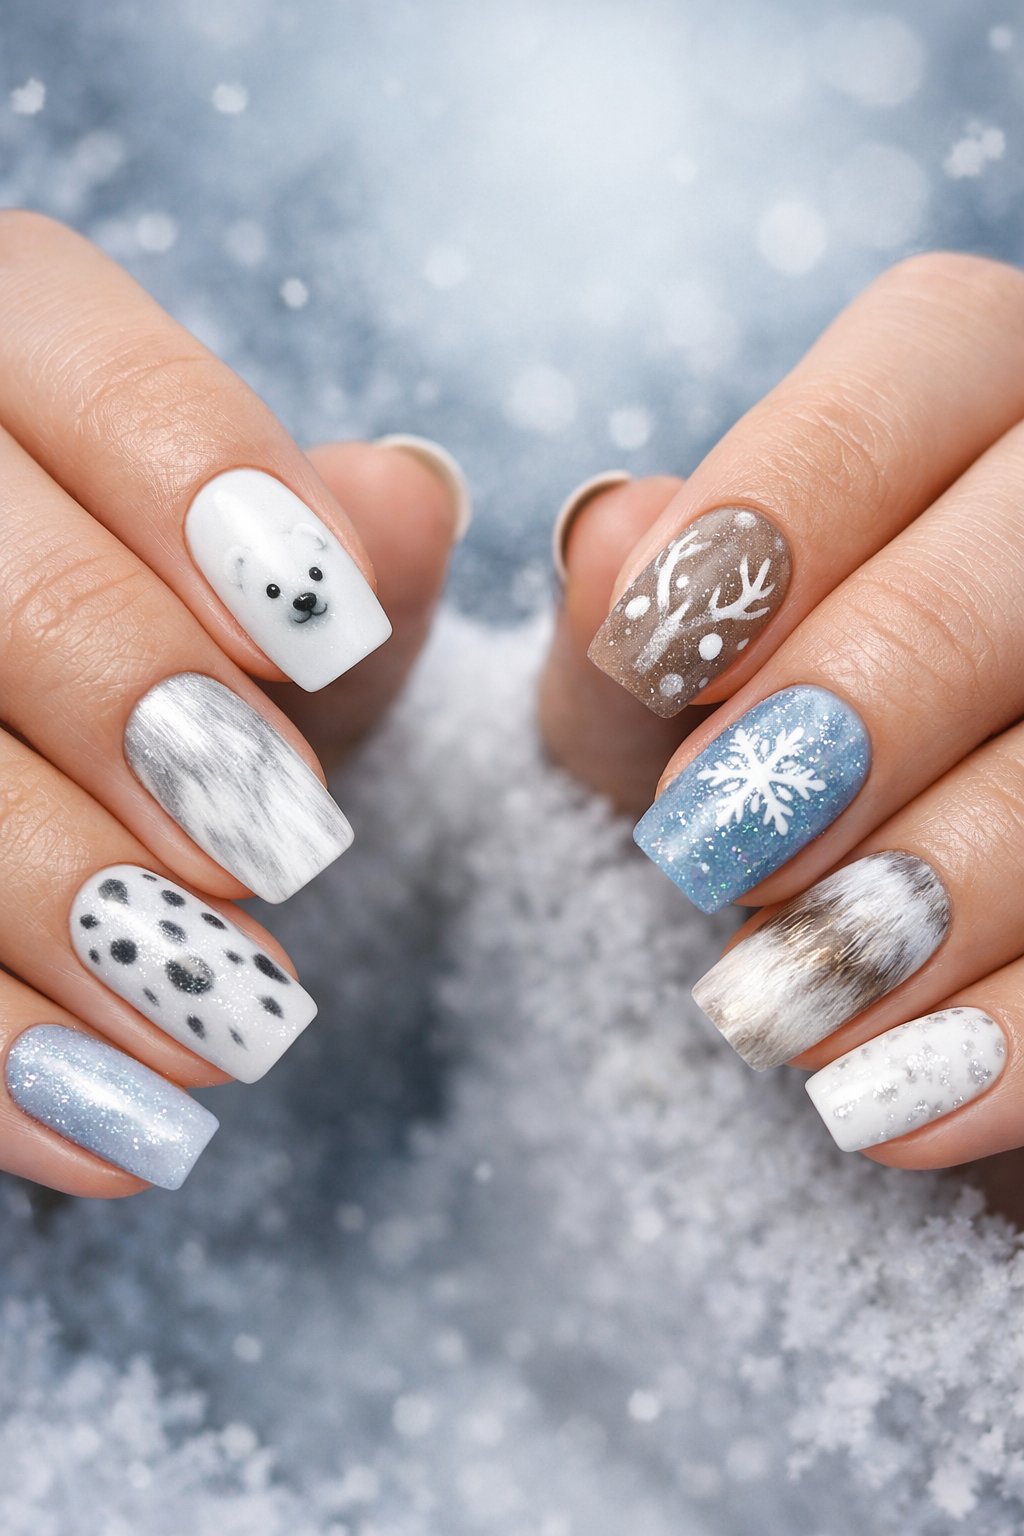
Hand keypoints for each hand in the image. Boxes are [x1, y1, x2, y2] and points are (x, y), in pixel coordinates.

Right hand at [0, 212, 467, 1195]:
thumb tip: (403, 503)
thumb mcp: (261, 576)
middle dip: (140, 716)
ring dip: (66, 911)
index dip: (207, 500)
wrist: (50, 711)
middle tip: (278, 845)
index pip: (94, 371)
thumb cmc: (173, 622)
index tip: (322, 640)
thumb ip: (335, 538)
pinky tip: (114, 1134)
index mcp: (10, 351)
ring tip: (233, 1024)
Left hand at [543, 252, 1023, 1170]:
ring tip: (781, 1015)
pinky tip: (892, 1112)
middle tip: (716, 847)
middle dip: (872, 689)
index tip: (650, 653)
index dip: (785, 493)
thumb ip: (635, 623)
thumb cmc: (776, 789)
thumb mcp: (672, 709)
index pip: (928, 348)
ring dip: (948, 888)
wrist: (905, 955)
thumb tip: (611, 536)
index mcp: (995, 397)